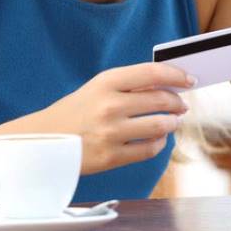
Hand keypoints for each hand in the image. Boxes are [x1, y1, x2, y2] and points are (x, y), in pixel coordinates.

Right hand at [41, 62, 195, 174]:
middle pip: (161, 100)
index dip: (176, 75)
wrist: (41, 141)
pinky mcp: (111, 157)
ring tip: (173, 122)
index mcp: (106, 82)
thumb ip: (129, 85)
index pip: (153, 73)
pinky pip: (149, 149)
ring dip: (172, 123)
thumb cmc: (74, 112)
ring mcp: (111, 132)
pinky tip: (159, 139)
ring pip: (160, 125)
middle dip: (178, 102)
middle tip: (182, 104)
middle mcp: (110, 105)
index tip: (189, 79)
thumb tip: (168, 85)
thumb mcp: (97, 89)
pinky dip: (160, 143)